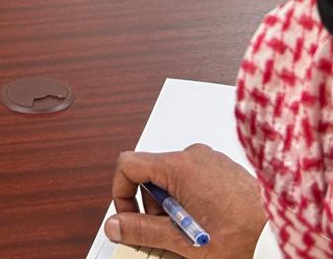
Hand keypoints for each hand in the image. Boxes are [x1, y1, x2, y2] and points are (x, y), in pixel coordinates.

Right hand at [105, 145, 265, 257]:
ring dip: (174, 206)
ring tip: (196, 233)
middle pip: (152, 174)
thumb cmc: (243, 237)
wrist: (281, 235)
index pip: (129, 164)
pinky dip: (192, 200)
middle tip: (170, 235)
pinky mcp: (224, 168)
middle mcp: (194, 155)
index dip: (121, 193)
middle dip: (153, 206)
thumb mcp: (186, 242)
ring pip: (174, 178)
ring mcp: (211, 159)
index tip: (128, 219)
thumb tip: (116, 225)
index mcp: (180, 166)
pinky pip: (194, 178)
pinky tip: (209, 224)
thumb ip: (144, 231)